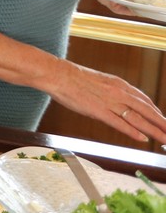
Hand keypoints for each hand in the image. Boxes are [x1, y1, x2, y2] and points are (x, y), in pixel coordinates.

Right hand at [47, 60, 165, 144]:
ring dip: (154, 130)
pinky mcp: (98, 111)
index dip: (156, 112)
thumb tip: (119, 102)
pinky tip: (143, 138)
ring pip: (138, 118)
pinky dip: (133, 132)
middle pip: (147, 111)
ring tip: (164, 139)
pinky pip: (119, 123)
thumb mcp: (100, 81)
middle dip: (162, 123)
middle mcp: (119, 93)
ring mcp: (110, 102)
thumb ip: (112, 92)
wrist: (58, 74)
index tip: (163, 121)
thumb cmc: (74, 77)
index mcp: (119, 84)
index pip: (145, 100)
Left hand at [86, 0, 165, 15]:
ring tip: (155, 8)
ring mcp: (125, 2)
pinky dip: (134, 10)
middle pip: (148, 5)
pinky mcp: (117, 8)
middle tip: (163, 7)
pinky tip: (140, 8)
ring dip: (147, 9)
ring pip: (140, 9)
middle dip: (156, 6)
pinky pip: (128, 12)